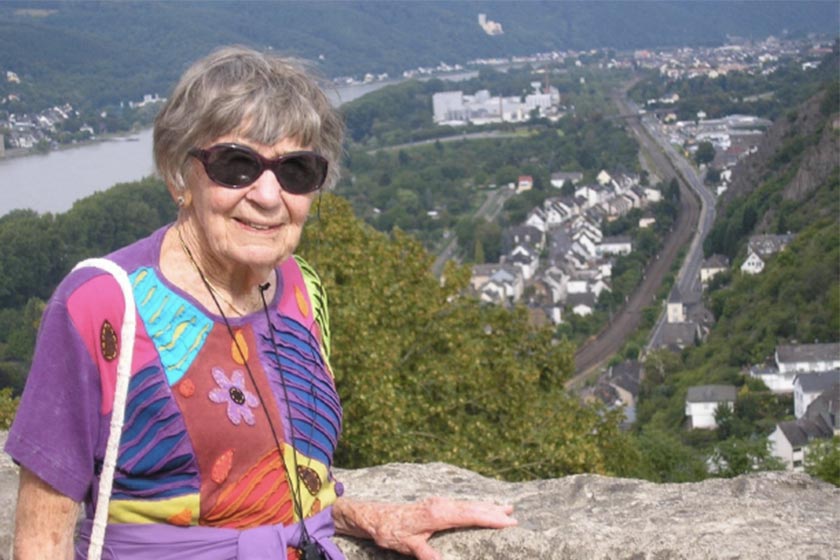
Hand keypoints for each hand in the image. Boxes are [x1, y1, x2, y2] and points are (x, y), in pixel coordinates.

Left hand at [333, 496, 516, 559]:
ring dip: (487, 505)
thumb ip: (427, 555)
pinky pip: (462, 504)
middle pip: (474, 508)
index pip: (471, 516)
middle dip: (494, 511)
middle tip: (515, 514)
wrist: (376, 517)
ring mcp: (439, 503)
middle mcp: (442, 505)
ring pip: (469, 504)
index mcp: (439, 514)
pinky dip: (476, 505)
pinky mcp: (436, 504)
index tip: (509, 522)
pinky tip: (481, 507)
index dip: (491, 519)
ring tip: (506, 507)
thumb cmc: (392, 531)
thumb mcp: (409, 546)